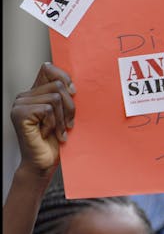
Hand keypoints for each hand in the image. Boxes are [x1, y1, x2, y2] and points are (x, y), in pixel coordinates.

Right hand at [10, 62, 75, 178]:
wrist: (44, 163)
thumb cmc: (56, 141)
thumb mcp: (65, 115)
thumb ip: (65, 98)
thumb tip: (73, 83)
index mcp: (35, 93)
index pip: (48, 69)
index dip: (64, 77)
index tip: (74, 92)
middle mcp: (25, 96)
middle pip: (57, 85)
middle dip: (70, 106)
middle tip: (68, 125)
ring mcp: (20, 104)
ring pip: (54, 98)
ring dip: (62, 118)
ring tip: (59, 131)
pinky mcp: (20, 114)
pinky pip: (48, 109)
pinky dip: (54, 123)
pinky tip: (48, 134)